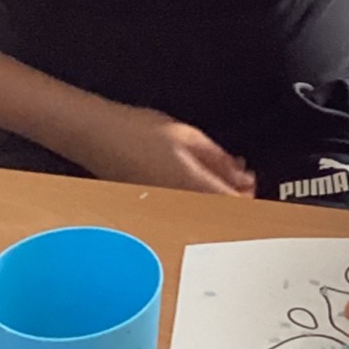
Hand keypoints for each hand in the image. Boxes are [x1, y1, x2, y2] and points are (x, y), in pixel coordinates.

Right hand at [70, 105, 255, 196]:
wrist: (95, 135)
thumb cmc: (137, 132)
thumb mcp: (189, 137)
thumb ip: (220, 160)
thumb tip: (243, 177)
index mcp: (193, 188)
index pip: (236, 208)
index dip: (251, 198)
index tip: (252, 183)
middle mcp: (181, 207)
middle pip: (222, 216)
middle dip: (236, 197)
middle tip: (237, 174)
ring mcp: (167, 212)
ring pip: (204, 214)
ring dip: (217, 196)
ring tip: (217, 171)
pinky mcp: (156, 211)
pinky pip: (187, 210)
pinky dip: (198, 196)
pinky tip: (196, 177)